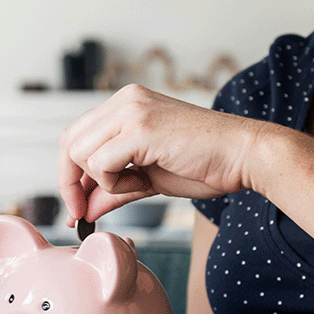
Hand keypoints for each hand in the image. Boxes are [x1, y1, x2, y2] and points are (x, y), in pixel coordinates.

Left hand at [57, 84, 264, 222]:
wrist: (243, 156)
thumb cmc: (204, 165)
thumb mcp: (147, 178)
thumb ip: (113, 189)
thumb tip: (83, 210)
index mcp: (125, 103)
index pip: (77, 136)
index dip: (70, 174)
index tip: (77, 207)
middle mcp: (124, 100)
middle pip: (70, 142)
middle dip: (71, 183)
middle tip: (81, 214)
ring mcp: (131, 110)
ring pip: (80, 152)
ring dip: (100, 181)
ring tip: (134, 185)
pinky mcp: (140, 128)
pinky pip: (100, 163)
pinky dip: (113, 183)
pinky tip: (142, 181)